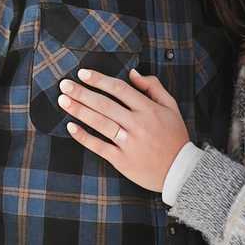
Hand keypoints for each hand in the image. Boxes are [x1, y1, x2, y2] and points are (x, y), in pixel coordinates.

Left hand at [58, 67, 189, 192]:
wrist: (181, 171)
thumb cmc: (174, 136)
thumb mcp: (171, 106)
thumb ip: (153, 86)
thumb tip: (133, 73)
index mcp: (148, 109)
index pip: (119, 89)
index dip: (99, 80)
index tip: (83, 73)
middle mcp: (137, 124)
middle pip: (104, 104)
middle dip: (82, 93)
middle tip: (64, 84)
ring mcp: (128, 143)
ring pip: (100, 123)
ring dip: (79, 110)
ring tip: (63, 100)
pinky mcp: (122, 160)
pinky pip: (99, 146)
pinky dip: (84, 137)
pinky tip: (71, 127)